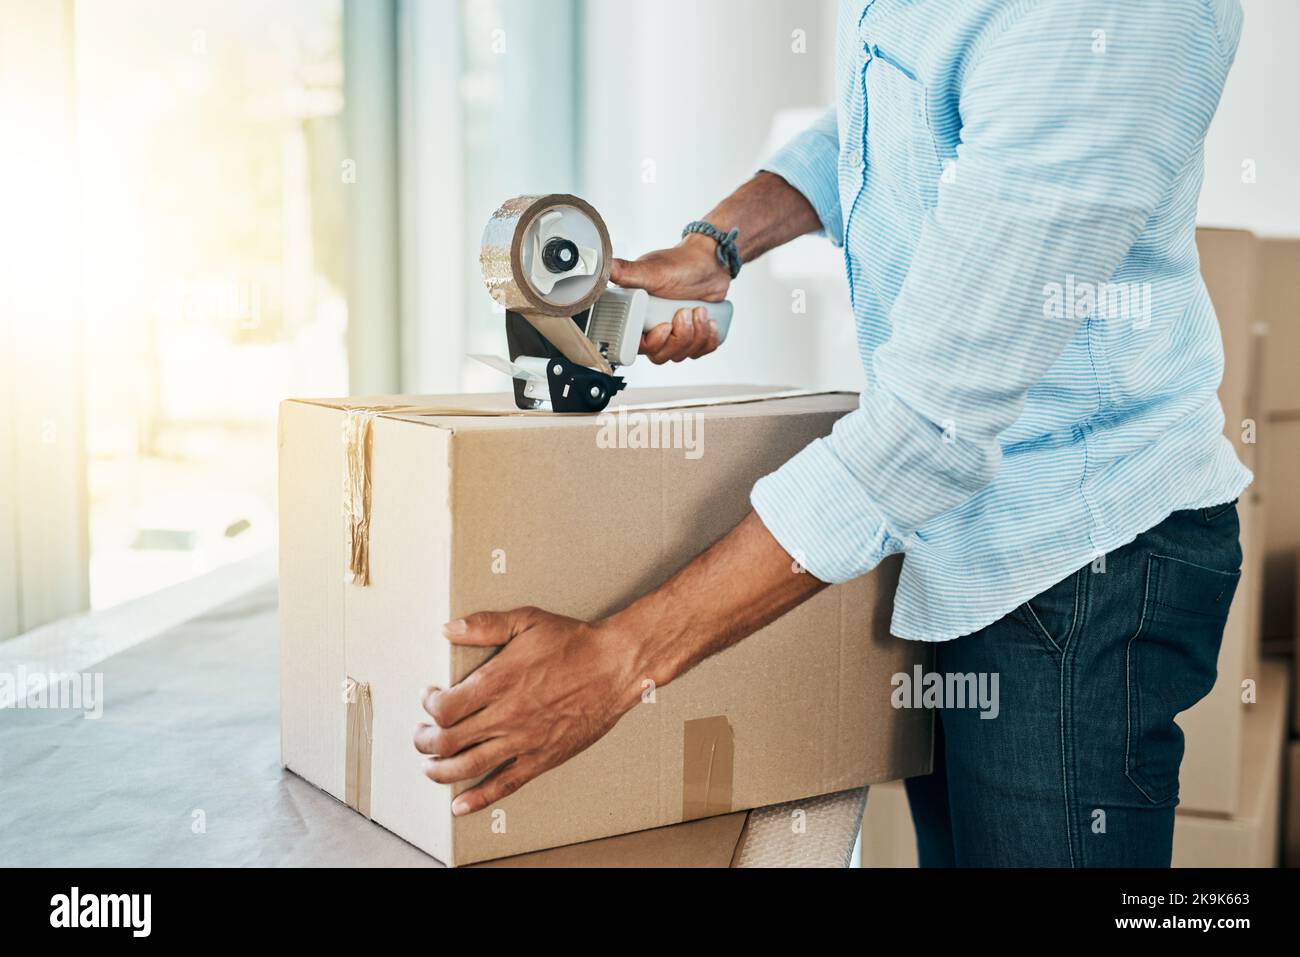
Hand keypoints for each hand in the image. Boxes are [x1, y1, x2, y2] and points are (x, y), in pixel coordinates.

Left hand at [413, 607, 642, 814]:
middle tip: (421, 736)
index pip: (444, 708)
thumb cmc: (574, 643)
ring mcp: (523, 740)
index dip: (429, 706)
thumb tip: (449, 629)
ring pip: (467, 767)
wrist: (615, 667)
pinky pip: (504, 784)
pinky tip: (461, 804)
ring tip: (430, 767)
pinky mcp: (541, 758)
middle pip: (448, 741)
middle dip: (424, 741)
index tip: (429, 698)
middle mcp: (505, 715)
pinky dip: (478, 798)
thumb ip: (484, 625)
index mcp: (497, 682)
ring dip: (440, 771)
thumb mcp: (526, 620)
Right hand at [610, 234, 728, 363]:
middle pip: (661, 355)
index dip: (653, 343)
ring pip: (681, 354)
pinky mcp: (692, 338)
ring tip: (700, 310)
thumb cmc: (680, 264)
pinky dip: (708, 339)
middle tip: (686, 312)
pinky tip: (710, 321)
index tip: (666, 326)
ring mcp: (673, 335)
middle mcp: (652, 328)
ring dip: (696, 334)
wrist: (709, 263)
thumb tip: (605, 267)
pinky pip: (700, 352)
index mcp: (637, 317)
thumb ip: (626, 272)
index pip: (637, 347)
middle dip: (680, 337)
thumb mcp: (652, 270)